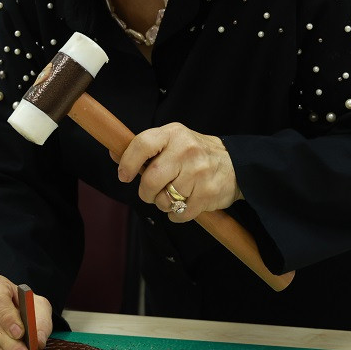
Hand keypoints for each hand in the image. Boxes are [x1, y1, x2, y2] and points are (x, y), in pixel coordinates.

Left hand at [116, 122, 241, 221]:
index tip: (124, 175)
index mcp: (173, 134)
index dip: (128, 162)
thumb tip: (114, 154)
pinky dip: (177, 215)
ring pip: (165, 199)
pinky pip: (180, 214)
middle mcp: (186, 150)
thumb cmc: (195, 154)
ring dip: (163, 204)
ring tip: (173, 196)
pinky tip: (184, 204)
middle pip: (151, 179)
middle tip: (150, 193)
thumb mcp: (172, 141)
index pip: (142, 144)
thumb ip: (145, 149)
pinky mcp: (208, 193)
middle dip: (146, 192)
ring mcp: (199, 172)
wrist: (236, 165)